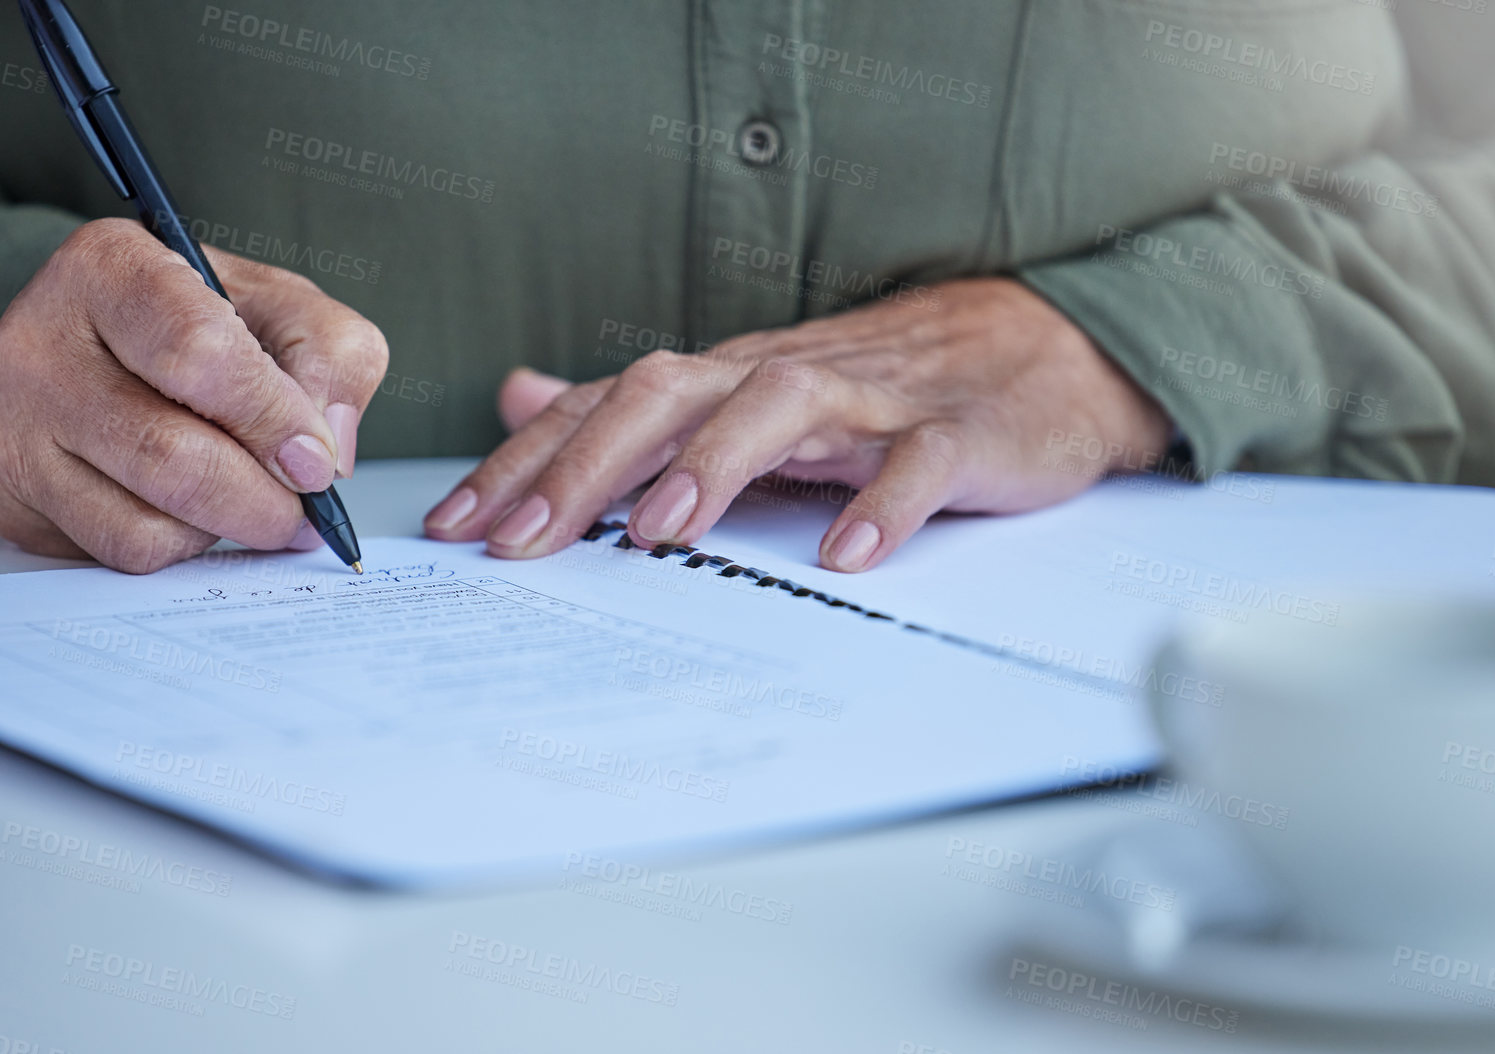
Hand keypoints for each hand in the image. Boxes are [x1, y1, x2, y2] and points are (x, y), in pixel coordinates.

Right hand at [0, 218, 388, 572]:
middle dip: (261, 500)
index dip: (273, 419)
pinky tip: (189, 511)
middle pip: (168, 456)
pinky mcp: (9, 499)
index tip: (315, 460)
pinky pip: (114, 555)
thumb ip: (333, 358)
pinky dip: (176, 548)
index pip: (197, 355)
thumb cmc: (204, 322)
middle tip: (301, 510)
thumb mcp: (286, 307)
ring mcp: (10, 427)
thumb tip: (323, 453)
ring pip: (140, 526)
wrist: (110, 343)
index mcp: (107, 267)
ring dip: (220, 530)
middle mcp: (36, 343)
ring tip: (246, 500)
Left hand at [424, 277, 1170, 571]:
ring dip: (712, 466)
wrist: (1040, 349)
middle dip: (587, 465)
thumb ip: (637, 408)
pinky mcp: (957, 435)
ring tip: (657, 532)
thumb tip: (521, 399)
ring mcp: (870, 403)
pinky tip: (845, 555)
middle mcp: (783, 378)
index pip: (607, 406)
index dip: (527, 462)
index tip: (454, 528)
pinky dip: (882, 504)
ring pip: (778, 408)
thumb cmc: (882, 387)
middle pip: (669, 395)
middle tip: (522, 541)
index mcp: (728, 378)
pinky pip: (917, 465)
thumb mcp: (747, 392)